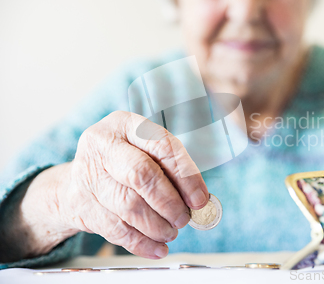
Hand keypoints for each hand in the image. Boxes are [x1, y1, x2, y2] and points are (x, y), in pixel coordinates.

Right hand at [56, 111, 208, 258]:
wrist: (75, 180)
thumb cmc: (122, 163)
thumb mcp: (144, 151)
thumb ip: (171, 169)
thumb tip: (198, 200)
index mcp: (125, 124)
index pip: (162, 146)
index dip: (186, 175)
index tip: (200, 199)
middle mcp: (102, 145)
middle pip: (141, 175)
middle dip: (169, 202)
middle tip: (184, 218)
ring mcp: (87, 174)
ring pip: (129, 206)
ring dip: (157, 226)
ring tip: (171, 232)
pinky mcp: (80, 204)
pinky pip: (116, 230)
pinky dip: (141, 243)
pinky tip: (157, 247)